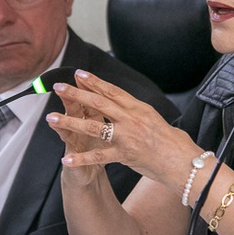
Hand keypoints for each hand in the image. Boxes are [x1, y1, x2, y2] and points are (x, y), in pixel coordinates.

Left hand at [46, 69, 201, 190]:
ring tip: (51, 119)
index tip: (79, 74)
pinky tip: (66, 159)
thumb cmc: (171, 141)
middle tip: (58, 88)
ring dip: (70, 121)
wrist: (182, 161)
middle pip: (98, 102)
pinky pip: (98, 156)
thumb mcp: (153, 119)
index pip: (112, 90)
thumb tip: (121, 104)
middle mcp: (130, 118)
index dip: (94, 81)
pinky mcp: (124, 155)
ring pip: (93, 126)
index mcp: (138, 108)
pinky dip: (81, 158)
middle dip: (76, 94)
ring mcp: (126, 136)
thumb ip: (135, 112)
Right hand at [47, 82, 108, 186]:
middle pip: (75, 111)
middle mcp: (80, 129)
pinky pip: (76, 161)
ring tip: (51, 118)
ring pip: (68, 132)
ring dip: (61, 126)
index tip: (81, 75)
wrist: (89, 174)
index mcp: (92, 119)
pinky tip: (66, 159)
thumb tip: (113, 92)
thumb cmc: (101, 150)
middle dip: (69, 100)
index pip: (89, 99)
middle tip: (61, 88)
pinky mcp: (75, 163)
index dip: (85, 88)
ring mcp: (76, 145)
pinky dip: (74, 160)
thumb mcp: (110, 128)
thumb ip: (108, 110)